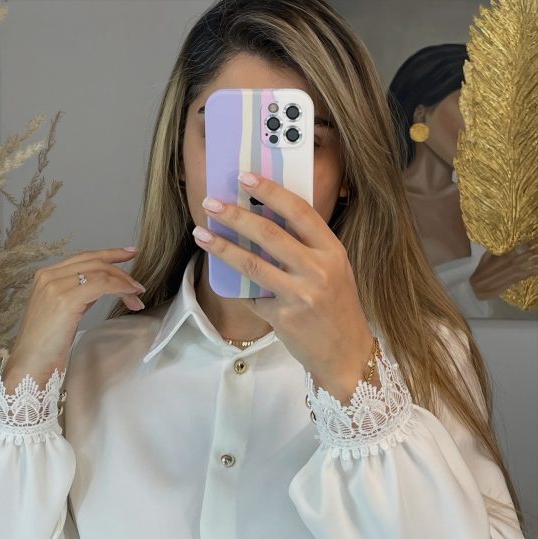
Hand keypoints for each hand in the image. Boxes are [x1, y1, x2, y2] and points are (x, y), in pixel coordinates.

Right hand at [2, 248, 145, 391]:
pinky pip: (101, 285)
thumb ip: (78, 294)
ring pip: (100, 272)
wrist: (30, 363)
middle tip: (139, 285)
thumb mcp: (62, 311)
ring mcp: (55, 286)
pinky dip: (119, 288)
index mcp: (46, 276)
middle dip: (121, 270)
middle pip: (94, 261)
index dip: (109, 254)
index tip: (129, 253)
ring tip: (137, 296)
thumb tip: (103, 286)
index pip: (83, 257)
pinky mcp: (65, 300)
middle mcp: (49, 276)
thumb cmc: (46, 344)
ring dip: (124, 283)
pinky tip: (129, 296)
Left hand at [193, 171, 375, 402]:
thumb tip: (262, 221)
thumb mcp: (333, 270)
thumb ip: (306, 247)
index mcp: (332, 251)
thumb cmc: (337, 307)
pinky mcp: (283, 316)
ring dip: (221, 246)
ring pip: (251, 263)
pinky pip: (252, 295)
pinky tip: (227, 281)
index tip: (244, 177)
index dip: (270, 191)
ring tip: (201, 233)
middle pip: (269, 233)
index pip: (299, 211)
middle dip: (235, 215)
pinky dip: (240, 288)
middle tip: (211, 203)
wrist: (346, 353)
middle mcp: (318, 270)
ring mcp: (300, 294)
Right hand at [470, 237, 537, 299]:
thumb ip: (493, 250)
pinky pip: (526, 275)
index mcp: (503, 256)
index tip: (537, 239)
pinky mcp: (512, 281)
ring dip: (536, 260)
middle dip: (537, 250)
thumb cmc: (479, 273)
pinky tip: (537, 270)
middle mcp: (510, 263)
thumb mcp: (484, 258)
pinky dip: (533, 272)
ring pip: (529, 264)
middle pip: (528, 254)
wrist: (475, 288)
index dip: (531, 243)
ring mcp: (512, 273)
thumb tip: (499, 242)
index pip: (520, 247)